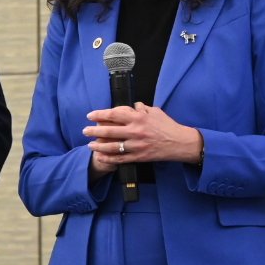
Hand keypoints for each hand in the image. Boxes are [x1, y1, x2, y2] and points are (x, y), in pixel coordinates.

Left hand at [83, 102, 202, 170]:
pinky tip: (101, 157)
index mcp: (138, 118)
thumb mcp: (155, 112)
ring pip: (112, 146)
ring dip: (98, 146)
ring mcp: (136, 145)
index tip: (90, 116)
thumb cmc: (168, 126)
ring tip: (90, 145)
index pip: (114, 114)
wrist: (180, 143)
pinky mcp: (139, 156)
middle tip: (85, 131)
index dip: (100, 114)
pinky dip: (109, 158)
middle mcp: (135, 131)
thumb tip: (132, 105)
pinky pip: (120, 159)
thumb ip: (141, 108)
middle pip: (109, 130)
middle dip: (94, 131)